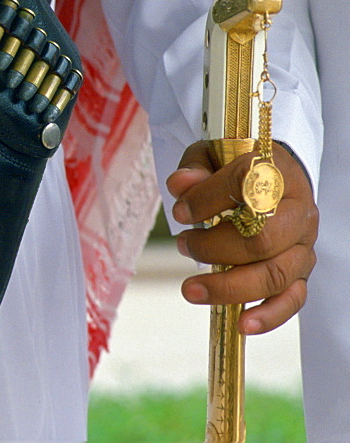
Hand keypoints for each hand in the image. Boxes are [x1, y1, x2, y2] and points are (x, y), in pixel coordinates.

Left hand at [165, 141, 317, 333]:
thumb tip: (181, 184)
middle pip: (262, 240)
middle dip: (214, 249)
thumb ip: (195, 168)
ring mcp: (302, 245)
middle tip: (184, 244)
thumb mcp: (212, 156)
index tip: (180, 212)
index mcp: (276, 174)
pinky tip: (242, 325)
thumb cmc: (237, 167)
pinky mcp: (301, 272)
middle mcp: (297, 212)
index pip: (245, 185)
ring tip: (191, 289)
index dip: (206, 199)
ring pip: (274, 274)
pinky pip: (292, 299)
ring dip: (228, 287)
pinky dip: (269, 316)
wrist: (273, 177)